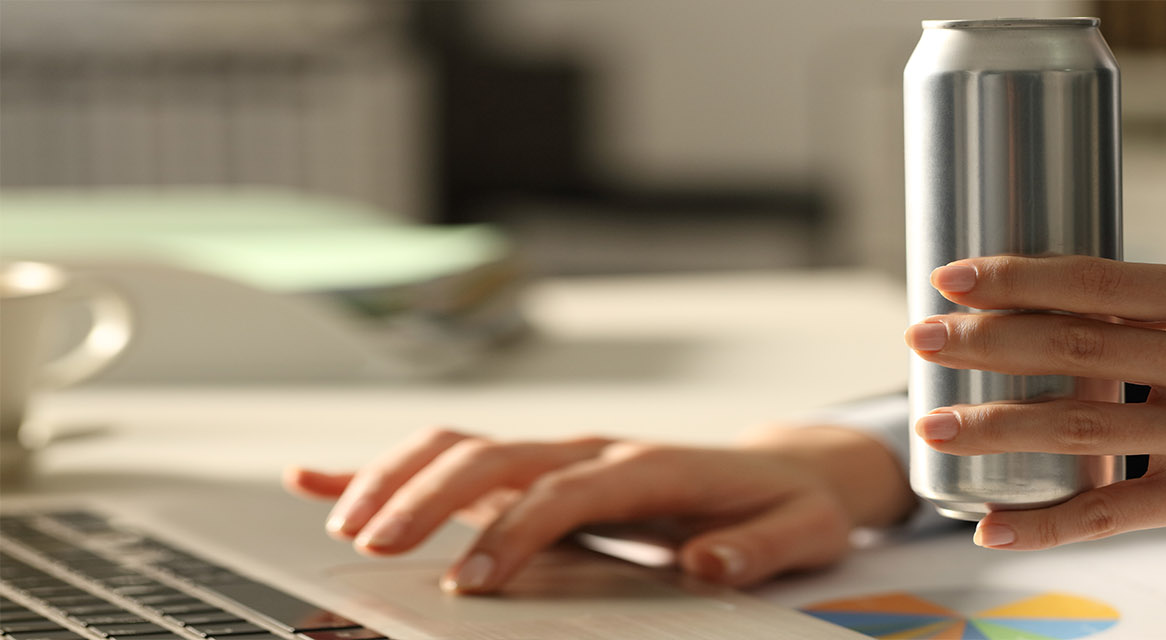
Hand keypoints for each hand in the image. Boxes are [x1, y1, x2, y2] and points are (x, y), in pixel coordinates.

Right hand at [284, 425, 913, 591]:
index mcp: (653, 466)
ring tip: (344, 528)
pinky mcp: (540, 471)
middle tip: (377, 550)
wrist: (792, 471)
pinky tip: (318, 481)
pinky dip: (384, 468)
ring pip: (463, 447)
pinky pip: (455, 458)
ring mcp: (563, 455)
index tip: (473, 580)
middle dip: (429, 497)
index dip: (515, 530)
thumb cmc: (790, 506)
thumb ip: (757, 550)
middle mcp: (596, 451)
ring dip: (397, 478)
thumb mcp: (802, 533)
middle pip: (496, 456)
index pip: (567, 490)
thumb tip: (707, 564)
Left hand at [902, 255, 1165, 581]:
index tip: (958, 273)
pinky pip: (1129, 511)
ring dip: (1004, 424)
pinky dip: (1056, 521)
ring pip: (1095, 424)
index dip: (1024, 276)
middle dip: (992, 338)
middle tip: (920, 332)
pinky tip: (1000, 528)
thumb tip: (1094, 328)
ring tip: (935, 422)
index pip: (1111, 280)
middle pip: (1087, 341)